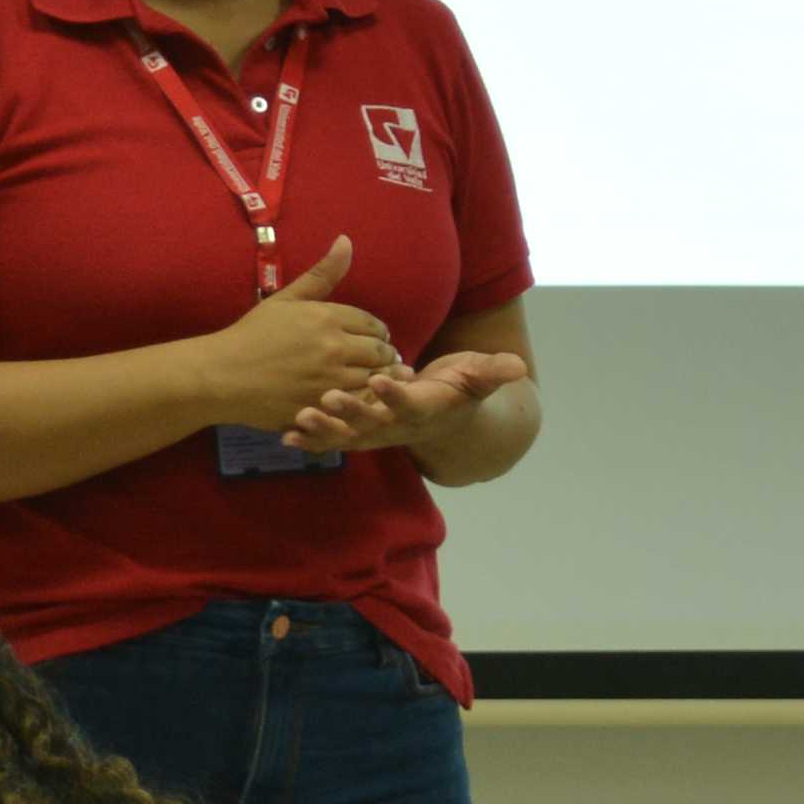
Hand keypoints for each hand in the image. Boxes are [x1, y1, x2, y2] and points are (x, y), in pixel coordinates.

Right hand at [213, 234, 398, 433]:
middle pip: (380, 352)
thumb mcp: (286, 299)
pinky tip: (354, 400)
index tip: (372, 338)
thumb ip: (322, 274)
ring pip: (374, 380)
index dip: (377, 332)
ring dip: (376, 380)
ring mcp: (330, 381)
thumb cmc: (252, 335)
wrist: (222, 376)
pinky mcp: (324, 409)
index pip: (373, 324)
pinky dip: (363, 402)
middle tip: (375, 360)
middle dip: (383, 355)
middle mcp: (335, 348)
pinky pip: (358, 406)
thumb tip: (347, 240)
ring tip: (369, 380)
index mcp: (327, 318)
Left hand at [282, 344, 528, 457]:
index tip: (384, 380)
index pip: (411, 403)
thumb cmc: (461, 389)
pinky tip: (285, 436)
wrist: (448, 419)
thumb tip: (518, 365)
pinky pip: (334, 438)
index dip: (398, 395)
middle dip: (351, 412)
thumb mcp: (479, 377)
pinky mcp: (361, 431)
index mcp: (426, 409)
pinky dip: (311, 438)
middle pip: (374, 422)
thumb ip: (494, 372)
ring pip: (349, 434)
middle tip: (328, 400)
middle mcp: (399, 425)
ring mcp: (378, 431)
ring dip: (324, 428)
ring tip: (299, 419)